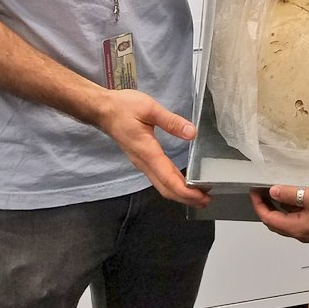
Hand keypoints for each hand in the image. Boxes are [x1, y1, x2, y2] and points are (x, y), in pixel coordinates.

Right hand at [97, 89, 210, 207]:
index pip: (168, 178)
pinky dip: (172, 184)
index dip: (186, 192)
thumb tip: (192, 133)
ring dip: (179, 193)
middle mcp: (143, 162)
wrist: (102, 110)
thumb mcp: (149, 108)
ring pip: (161, 185)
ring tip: (198, 194)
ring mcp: (141, 162)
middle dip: (186, 198)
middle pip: (165, 188)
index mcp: (147, 152)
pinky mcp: (141, 159)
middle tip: (206, 200)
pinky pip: (157, 178)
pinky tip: (181, 182)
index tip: (203, 196)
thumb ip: (171, 121)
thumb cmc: (123, 107)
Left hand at [250, 184, 308, 241]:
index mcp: (297, 228)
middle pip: (275, 223)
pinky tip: (294, 195)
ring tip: (274, 190)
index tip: (253, 190)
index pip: (269, 219)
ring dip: (278, 207)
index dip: (259, 205)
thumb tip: (272, 192)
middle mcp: (301, 234)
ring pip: (286, 220)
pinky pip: (297, 218)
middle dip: (265, 207)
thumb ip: (291, 195)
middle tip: (261, 190)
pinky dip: (290, 208)